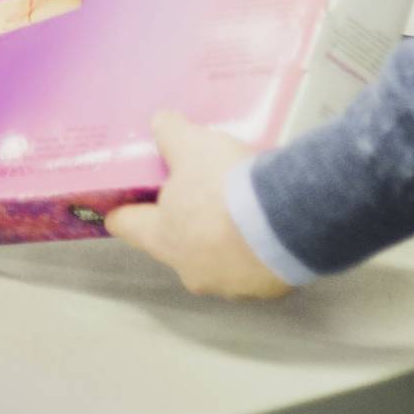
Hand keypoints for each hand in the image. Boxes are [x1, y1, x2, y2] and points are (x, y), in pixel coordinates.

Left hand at [104, 112, 290, 300]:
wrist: (289, 220)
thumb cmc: (228, 187)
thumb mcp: (194, 146)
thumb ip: (171, 135)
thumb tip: (160, 123)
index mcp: (163, 236)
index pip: (127, 226)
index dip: (125, 211)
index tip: (123, 206)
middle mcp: (190, 269)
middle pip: (176, 244)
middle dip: (186, 222)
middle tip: (201, 195)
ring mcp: (228, 285)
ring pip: (218, 260)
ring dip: (226, 240)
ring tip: (245, 210)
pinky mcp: (264, 290)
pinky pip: (256, 269)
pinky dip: (259, 251)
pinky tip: (271, 228)